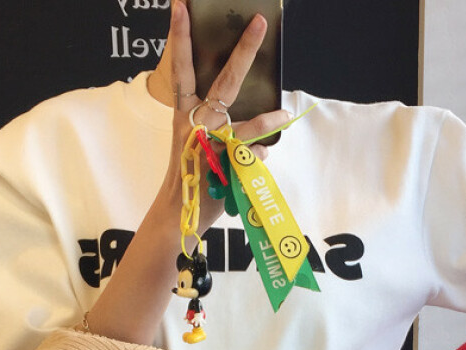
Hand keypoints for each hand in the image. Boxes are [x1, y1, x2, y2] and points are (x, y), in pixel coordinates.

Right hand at [157, 1, 290, 233]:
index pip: (181, 69)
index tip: (181, 6)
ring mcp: (212, 145)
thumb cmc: (191, 174)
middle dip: (243, 52)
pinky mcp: (226, 167)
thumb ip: (220, 126)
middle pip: (224, 83)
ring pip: (248, 124)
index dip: (180, 38)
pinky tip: (260, 162)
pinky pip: (254, 156)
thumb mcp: (196, 142)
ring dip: (270, 120)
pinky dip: (260, 159)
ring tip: (285, 114)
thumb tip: (256, 124)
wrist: (180, 213)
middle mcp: (197, 124)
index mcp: (184, 113)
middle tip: (259, 22)